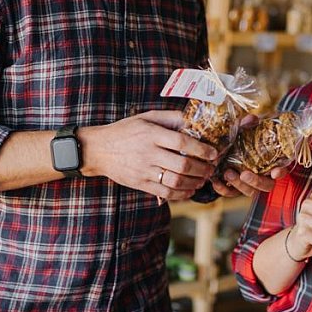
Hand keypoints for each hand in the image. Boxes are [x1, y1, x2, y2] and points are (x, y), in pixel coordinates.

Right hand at [83, 110, 217, 200]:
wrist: (98, 149)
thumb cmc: (125, 130)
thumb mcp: (146, 117)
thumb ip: (170, 117)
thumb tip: (193, 119)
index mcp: (151, 133)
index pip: (182, 142)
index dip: (202, 149)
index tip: (214, 153)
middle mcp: (148, 152)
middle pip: (182, 164)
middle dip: (202, 168)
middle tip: (211, 168)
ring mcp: (144, 170)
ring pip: (175, 181)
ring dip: (194, 182)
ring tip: (203, 179)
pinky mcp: (140, 183)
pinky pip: (165, 193)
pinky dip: (181, 194)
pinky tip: (190, 190)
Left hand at [210, 114, 282, 196]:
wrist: (223, 146)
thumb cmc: (241, 138)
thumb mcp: (244, 130)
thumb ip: (248, 125)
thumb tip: (252, 118)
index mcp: (271, 162)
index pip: (281, 170)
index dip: (280, 173)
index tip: (275, 172)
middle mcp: (263, 176)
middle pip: (266, 186)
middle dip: (256, 182)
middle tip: (244, 174)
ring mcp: (249, 183)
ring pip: (250, 192)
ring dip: (239, 185)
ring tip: (227, 173)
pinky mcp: (235, 188)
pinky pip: (231, 193)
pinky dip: (223, 189)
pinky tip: (216, 182)